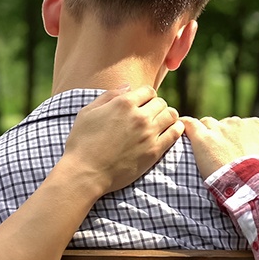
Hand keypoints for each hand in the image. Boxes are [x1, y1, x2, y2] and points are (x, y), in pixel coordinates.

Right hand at [63, 85, 182, 194]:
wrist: (86, 172)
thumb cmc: (82, 142)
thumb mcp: (88, 112)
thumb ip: (109, 96)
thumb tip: (127, 87)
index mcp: (123, 103)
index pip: (148, 91)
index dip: (146, 96)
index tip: (142, 104)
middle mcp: (139, 116)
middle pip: (161, 102)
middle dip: (156, 106)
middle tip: (150, 115)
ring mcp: (149, 134)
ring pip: (171, 115)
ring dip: (167, 116)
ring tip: (161, 122)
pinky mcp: (154, 151)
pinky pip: (175, 134)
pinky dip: (176, 129)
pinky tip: (171, 130)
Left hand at [182, 116, 258, 178]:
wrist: (254, 187)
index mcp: (255, 126)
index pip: (241, 126)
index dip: (236, 139)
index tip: (233, 152)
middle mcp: (236, 123)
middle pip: (223, 125)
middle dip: (220, 137)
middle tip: (217, 155)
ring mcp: (218, 130)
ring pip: (206, 124)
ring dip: (204, 133)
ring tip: (201, 149)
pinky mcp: (202, 140)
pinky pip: (189, 124)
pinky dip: (185, 126)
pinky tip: (181, 130)